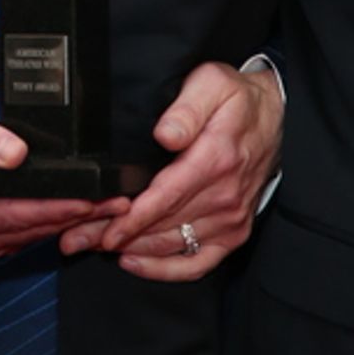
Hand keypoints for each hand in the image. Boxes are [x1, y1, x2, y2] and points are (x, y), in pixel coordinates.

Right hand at [0, 92, 125, 261]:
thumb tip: (14, 156)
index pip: (16, 213)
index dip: (57, 208)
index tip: (91, 200)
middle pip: (32, 227)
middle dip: (78, 216)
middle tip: (119, 204)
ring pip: (35, 234)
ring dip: (74, 221)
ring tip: (112, 207)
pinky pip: (30, 234)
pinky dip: (57, 222)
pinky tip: (85, 211)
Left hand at [58, 62, 282, 280]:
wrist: (277, 118)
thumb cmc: (237, 99)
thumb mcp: (212, 84)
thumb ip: (186, 108)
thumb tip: (165, 134)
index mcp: (215, 159)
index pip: (166, 197)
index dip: (132, 218)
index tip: (103, 229)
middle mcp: (224, 196)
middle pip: (161, 225)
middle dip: (115, 235)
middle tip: (76, 238)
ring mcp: (230, 218)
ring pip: (173, 246)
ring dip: (133, 250)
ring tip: (93, 247)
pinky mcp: (233, 233)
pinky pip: (198, 263)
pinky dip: (166, 269)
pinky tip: (136, 263)